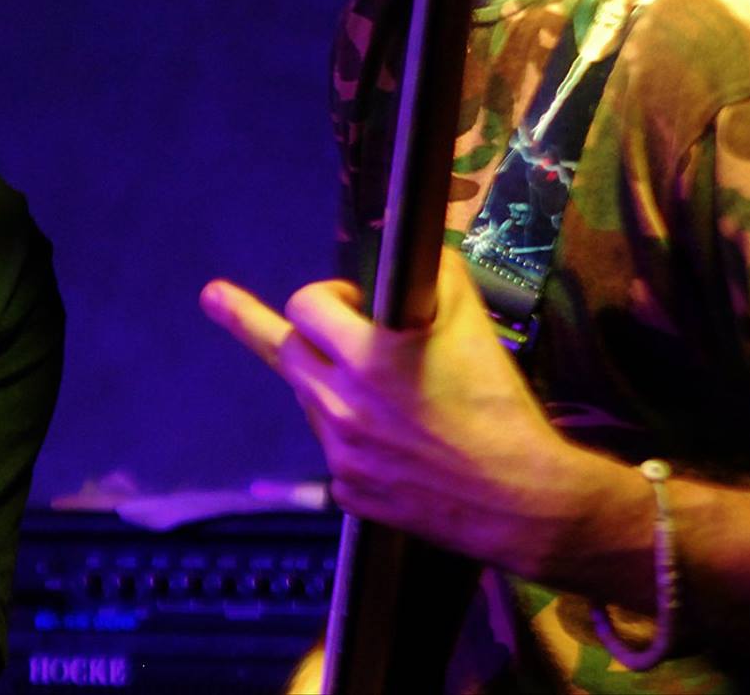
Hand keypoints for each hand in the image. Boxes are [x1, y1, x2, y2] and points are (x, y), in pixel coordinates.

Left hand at [199, 247, 620, 578]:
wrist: (525, 500)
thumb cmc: (498, 406)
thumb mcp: (473, 323)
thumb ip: (437, 278)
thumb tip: (418, 249)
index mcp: (367, 356)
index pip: (307, 305)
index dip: (325, 297)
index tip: (345, 302)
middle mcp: (340, 403)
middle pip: (281, 349)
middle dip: (262, 323)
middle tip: (224, 299)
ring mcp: (339, 452)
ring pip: (310, 401)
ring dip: (330, 386)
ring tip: (377, 395)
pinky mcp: (349, 492)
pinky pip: (336, 455)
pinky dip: (355, 443)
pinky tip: (395, 448)